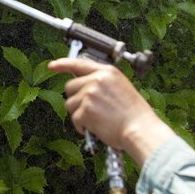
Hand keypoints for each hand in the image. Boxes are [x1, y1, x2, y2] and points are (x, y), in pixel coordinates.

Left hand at [48, 56, 175, 165]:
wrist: (141, 130)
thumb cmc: (135, 114)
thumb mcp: (121, 87)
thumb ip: (102, 81)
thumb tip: (83, 82)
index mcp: (107, 72)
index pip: (79, 63)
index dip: (63, 64)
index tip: (53, 65)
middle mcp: (97, 80)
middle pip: (69, 86)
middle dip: (76, 98)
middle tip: (91, 108)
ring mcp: (90, 94)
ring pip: (69, 103)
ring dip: (79, 113)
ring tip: (97, 118)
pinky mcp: (85, 110)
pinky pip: (74, 118)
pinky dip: (82, 126)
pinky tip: (96, 127)